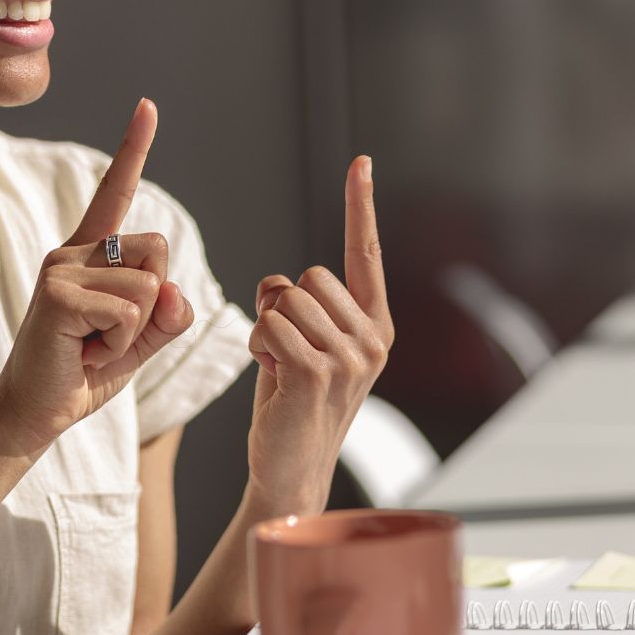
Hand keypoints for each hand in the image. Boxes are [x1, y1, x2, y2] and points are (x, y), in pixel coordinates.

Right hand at [0, 99, 195, 452]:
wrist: (35, 413)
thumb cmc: (82, 372)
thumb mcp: (139, 341)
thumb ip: (167, 315)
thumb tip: (174, 292)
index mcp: (91, 253)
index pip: (116, 191)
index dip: (133, 148)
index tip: (147, 106)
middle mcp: (72, 250)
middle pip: (159, 251)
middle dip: (152, 303)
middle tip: (107, 335)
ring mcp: (61, 267)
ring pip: (147, 288)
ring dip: (132, 332)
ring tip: (91, 345)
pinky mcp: (56, 293)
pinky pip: (128, 311)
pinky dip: (117, 344)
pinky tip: (82, 353)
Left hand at [244, 156, 394, 515]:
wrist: (290, 471)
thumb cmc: (292, 407)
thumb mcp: (306, 349)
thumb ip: (305, 308)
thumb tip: (278, 285)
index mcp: (376, 328)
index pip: (366, 255)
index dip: (360, 207)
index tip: (361, 163)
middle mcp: (373, 340)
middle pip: (307, 276)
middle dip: (282, 307)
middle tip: (287, 354)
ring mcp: (350, 358)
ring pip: (284, 300)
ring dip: (267, 330)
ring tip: (279, 370)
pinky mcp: (316, 373)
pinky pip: (269, 325)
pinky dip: (258, 347)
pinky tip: (272, 379)